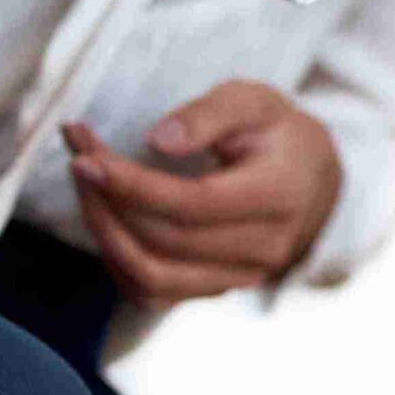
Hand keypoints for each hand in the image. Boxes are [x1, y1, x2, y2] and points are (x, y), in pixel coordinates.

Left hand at [64, 81, 341, 304]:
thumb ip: (209, 114)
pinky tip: (107, 221)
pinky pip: (154, 293)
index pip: (193, 204)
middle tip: (79, 155)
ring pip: (152, 276)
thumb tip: (157, 141)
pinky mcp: (219, 290)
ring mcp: (243, 277)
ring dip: (105, 234)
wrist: (315, 182)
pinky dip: (118, 261)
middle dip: (107, 200)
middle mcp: (265, 248)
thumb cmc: (278, 134)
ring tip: (87, 189)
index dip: (132, 185)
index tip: (85, 157)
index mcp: (278, 196)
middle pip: (165, 241)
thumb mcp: (255, 101)